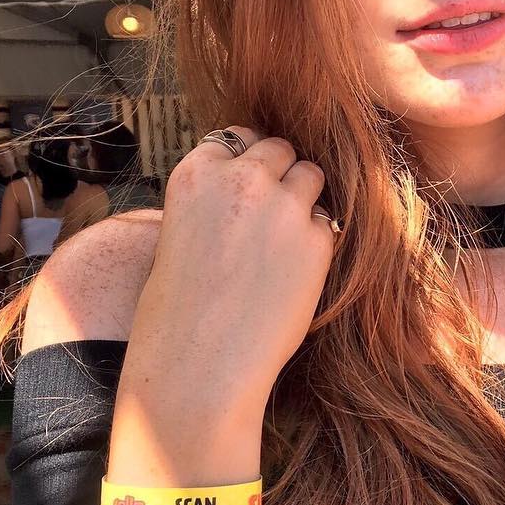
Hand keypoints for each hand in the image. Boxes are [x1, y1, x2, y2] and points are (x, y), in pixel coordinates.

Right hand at [122, 125, 337, 427]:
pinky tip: (294, 274)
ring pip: (311, 176)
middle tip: (272, 215)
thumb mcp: (178, 234)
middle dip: (279, 175)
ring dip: (305, 200)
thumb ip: (215, 201)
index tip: (248, 187)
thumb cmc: (178, 313)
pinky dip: (317, 242)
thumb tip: (254, 185)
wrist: (198, 366)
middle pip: (280, 149)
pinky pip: (326, 223)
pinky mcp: (317, 240)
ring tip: (286, 243)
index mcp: (196, 173)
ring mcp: (284, 206)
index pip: (236, 138)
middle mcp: (242, 179)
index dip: (247, 163)